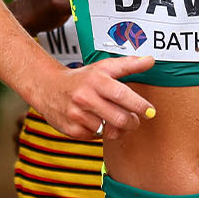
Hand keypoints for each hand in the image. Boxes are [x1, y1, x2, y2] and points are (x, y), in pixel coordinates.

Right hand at [33, 55, 157, 139]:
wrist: (47, 87)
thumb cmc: (82, 78)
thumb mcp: (104, 67)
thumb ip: (129, 64)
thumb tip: (151, 60)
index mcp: (96, 80)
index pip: (122, 95)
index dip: (139, 105)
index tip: (151, 112)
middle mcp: (85, 98)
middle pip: (119, 118)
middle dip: (133, 122)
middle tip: (135, 120)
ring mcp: (77, 115)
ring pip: (108, 130)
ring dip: (117, 128)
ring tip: (115, 119)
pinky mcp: (71, 130)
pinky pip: (95, 137)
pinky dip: (101, 132)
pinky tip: (97, 121)